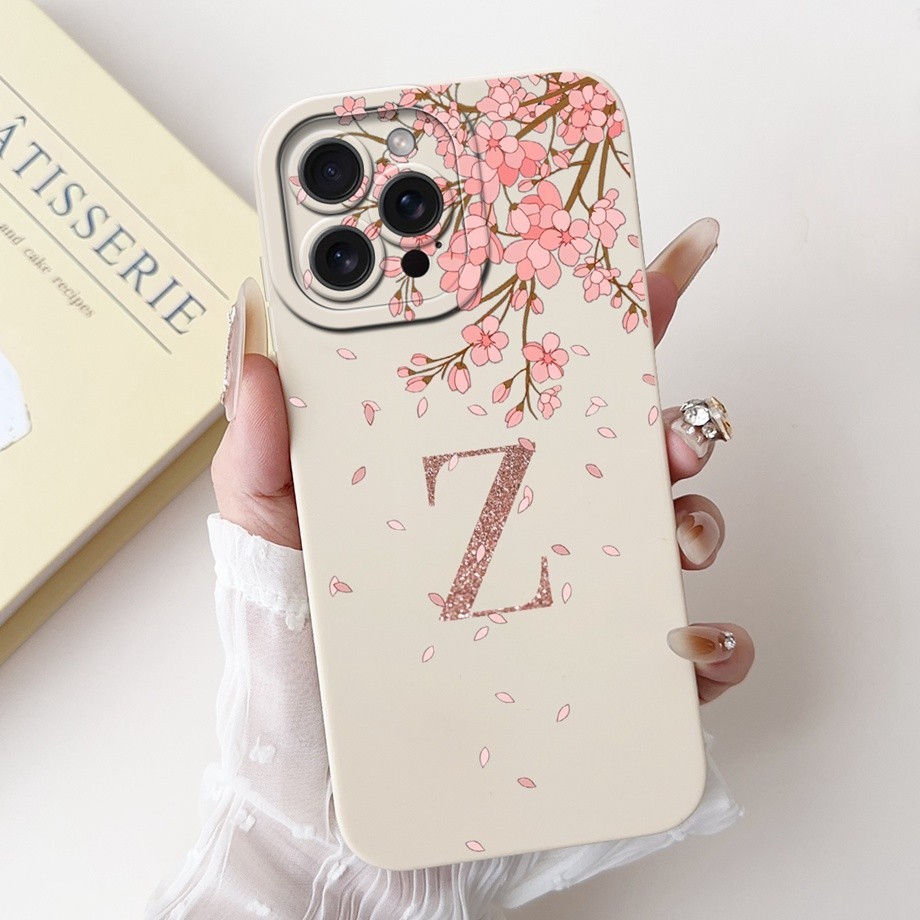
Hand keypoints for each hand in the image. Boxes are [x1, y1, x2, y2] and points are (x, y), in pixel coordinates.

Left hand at [210, 218, 753, 701]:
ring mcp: (578, 587)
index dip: (598, 304)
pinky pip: (686, 654)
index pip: (546, 366)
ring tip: (672, 519)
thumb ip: (260, 447)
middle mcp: (538, 509)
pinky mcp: (603, 671)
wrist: (322, 766)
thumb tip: (257, 357)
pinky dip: (709, 643)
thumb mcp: (267, 526)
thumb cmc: (303, 636)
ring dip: (696, 511)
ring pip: (674, 527)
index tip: (633, 257)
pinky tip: (681, 641)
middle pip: (632, 438)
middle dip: (670, 410)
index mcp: (473, 456)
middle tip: (663, 417)